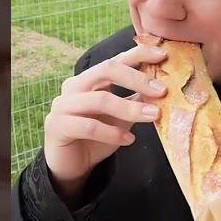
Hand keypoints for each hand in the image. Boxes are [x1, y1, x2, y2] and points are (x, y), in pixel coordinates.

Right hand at [42, 43, 169, 191]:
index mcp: (89, 79)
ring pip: (100, 100)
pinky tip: (128, 140)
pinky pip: (88, 126)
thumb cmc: (96, 138)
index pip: (116, 59)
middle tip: (162, 91)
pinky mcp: (57, 126)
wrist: (70, 166)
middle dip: (137, 78)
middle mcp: (74, 86)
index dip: (139, 54)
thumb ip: (136, 101)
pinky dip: (112, 133)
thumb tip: (163, 90)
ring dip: (130, 108)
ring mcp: (63, 105)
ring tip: (153, 116)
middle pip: (107, 70)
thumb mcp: (121, 117)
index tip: (163, 55)